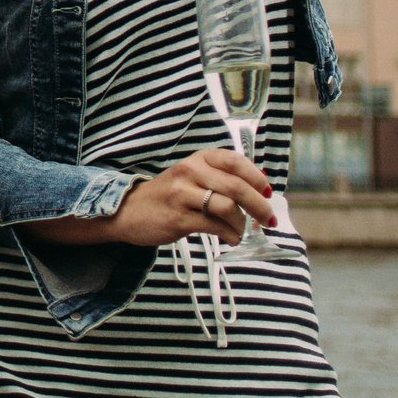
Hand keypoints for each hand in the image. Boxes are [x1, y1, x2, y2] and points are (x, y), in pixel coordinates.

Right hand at [21, 148, 273, 248]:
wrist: (129, 210)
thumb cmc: (168, 195)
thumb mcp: (193, 177)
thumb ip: (222, 179)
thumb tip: (261, 186)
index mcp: (197, 159)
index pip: (235, 160)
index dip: (256, 176)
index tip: (268, 191)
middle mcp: (190, 172)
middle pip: (236, 186)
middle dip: (259, 205)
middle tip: (268, 219)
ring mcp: (182, 194)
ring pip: (228, 207)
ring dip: (243, 224)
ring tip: (242, 232)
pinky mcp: (178, 218)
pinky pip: (215, 226)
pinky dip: (230, 235)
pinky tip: (230, 239)